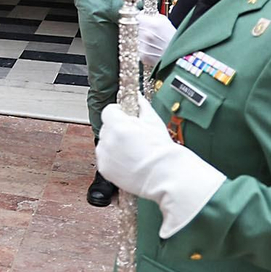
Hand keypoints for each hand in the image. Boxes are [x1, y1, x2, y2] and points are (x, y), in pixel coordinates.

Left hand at [97, 94, 225, 236]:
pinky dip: (113, 159)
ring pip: (104, 143)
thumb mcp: (154, 122)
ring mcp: (105, 155)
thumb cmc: (162, 150)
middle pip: (107, 127)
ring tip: (132, 151)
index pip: (109, 110)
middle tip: (133, 137)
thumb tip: (138, 96)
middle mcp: (108, 139)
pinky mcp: (105, 169)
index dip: (118, 112)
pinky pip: (105, 159)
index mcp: (118, 125)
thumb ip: (142, 106)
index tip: (125, 116)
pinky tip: (129, 161)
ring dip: (114, 144)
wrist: (166, 175)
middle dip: (117, 129)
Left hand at [138, 12, 174, 65]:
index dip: (144, 17)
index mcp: (150, 24)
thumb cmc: (175, 40)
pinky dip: (147, 48)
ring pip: (140, 38)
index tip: (146, 19)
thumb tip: (148, 14)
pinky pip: (142, 48)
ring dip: (146, 39)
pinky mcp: (142, 54)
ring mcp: (142, 45)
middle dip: (146, 29)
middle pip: (140, 28)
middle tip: (156, 33)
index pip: (139, 16)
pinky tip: (156, 49)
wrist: (178, 57)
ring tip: (157, 42)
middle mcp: (144, 34)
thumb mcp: (166, 22)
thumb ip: (155, 16)